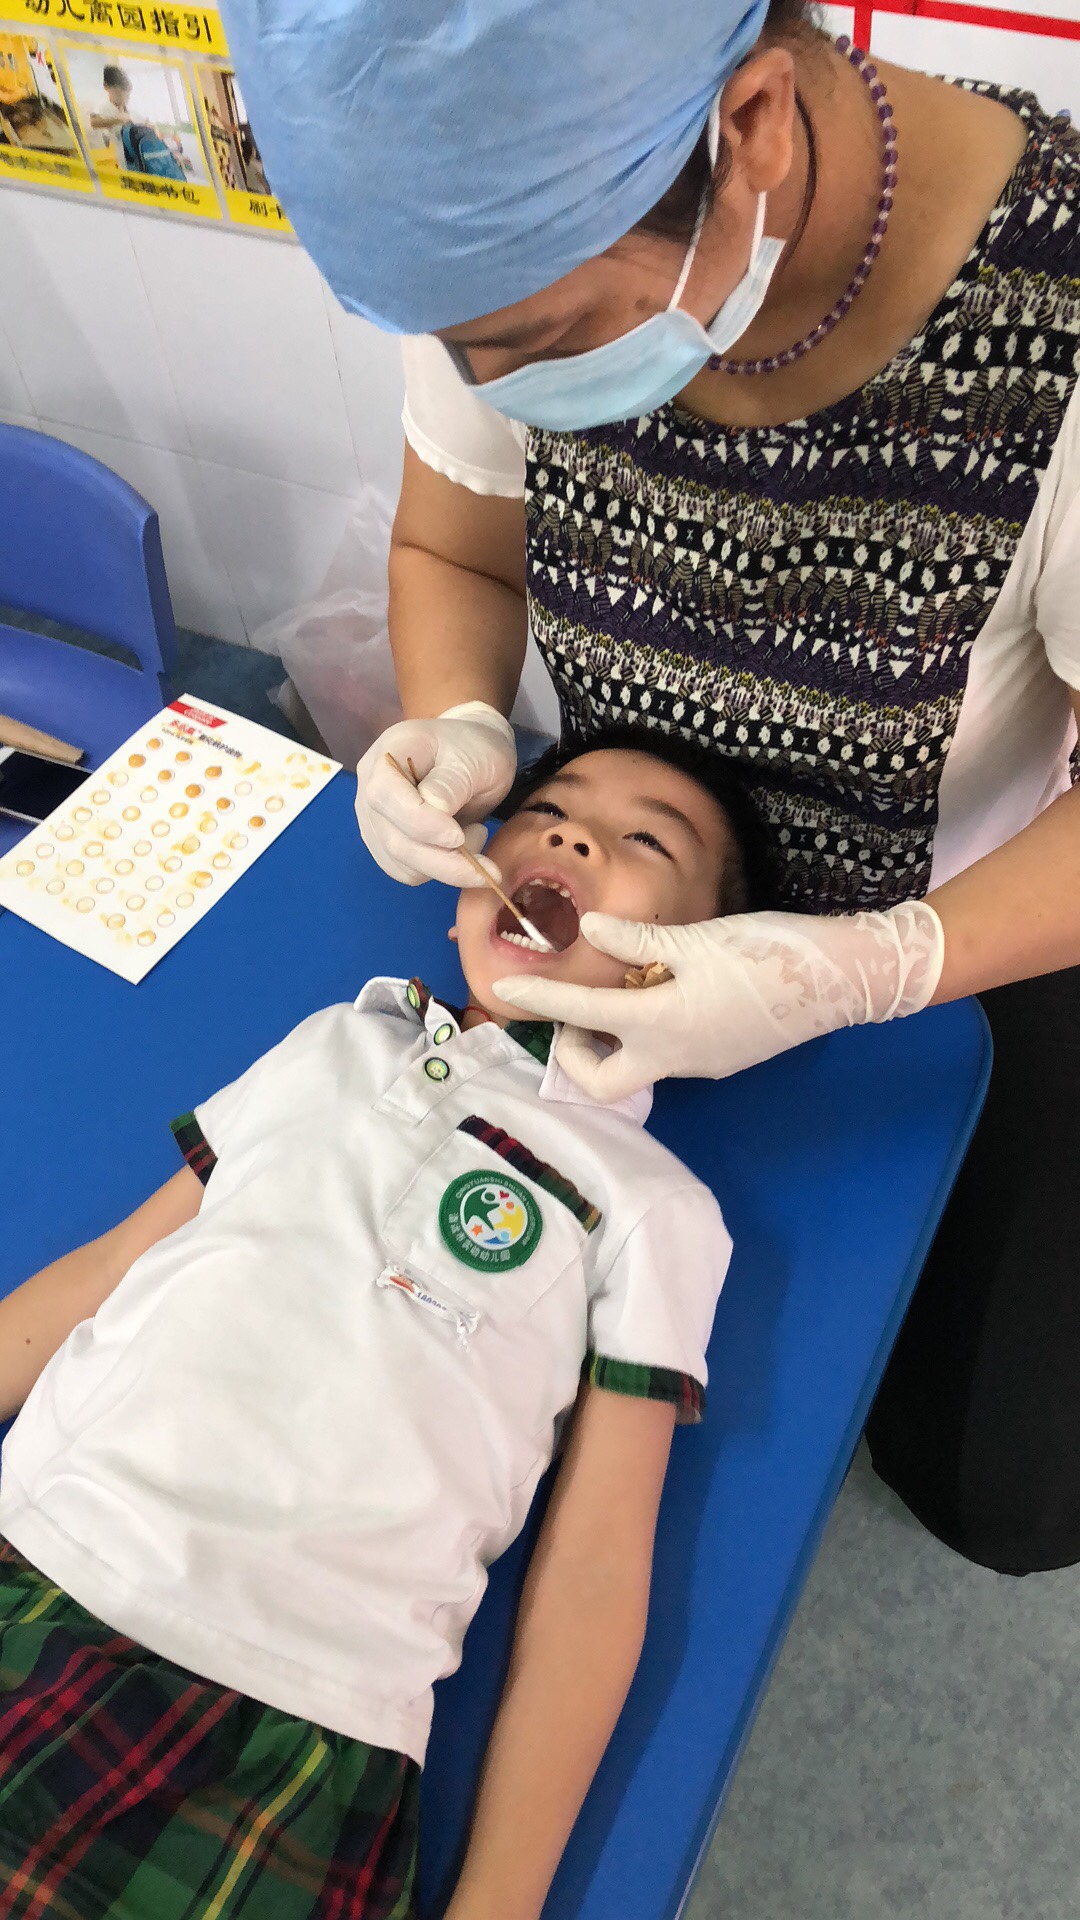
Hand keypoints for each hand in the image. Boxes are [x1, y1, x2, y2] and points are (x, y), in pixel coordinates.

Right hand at [355, 702, 515, 885]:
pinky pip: (406, 871)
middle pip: (393, 839)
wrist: (472, 757)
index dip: (419, 822)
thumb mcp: (474, 756)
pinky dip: (438, 871)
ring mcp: (373, 819)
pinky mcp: (385, 844)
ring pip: (401, 863)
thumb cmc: (473, 749)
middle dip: (443, 859)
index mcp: (387, 755)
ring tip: (475, 835)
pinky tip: (459, 849)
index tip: (458, 836)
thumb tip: (436, 808)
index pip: (384, 795)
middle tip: (485, 856)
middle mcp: (368, 788)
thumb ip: (452, 782)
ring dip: (445, 866)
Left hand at [494, 902, 944, 1102]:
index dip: (539, 998)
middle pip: (600, 1081)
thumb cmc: (770, 953)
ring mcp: (699, 1065)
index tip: (504, 989)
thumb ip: (638, 939)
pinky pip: (668, 1053)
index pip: (580, 1014)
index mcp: (661, 1024)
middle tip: (578, 1009)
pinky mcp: (721, 1059)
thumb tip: (588, 926)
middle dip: (575, 1053)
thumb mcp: (698, 938)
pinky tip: (668, 988)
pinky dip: (650, 1029)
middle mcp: (674, 1057)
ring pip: (636, 1066)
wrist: (841, 980)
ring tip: (626, 985)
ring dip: (615, 1037)